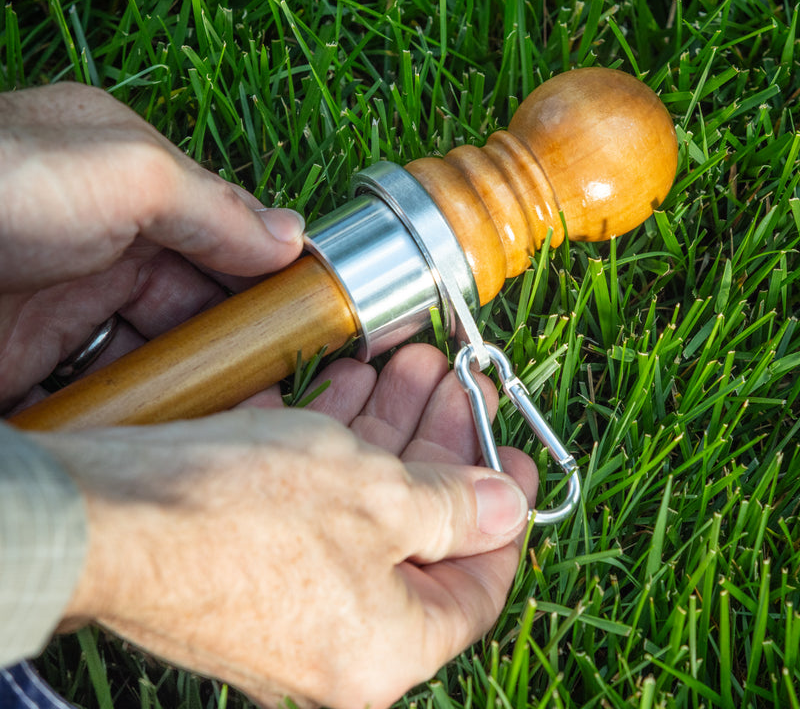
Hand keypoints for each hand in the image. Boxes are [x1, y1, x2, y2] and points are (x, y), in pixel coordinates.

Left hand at [0, 83, 303, 409]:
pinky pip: (102, 400)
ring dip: (194, 393)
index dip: (264, 281)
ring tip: (241, 429)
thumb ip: (213, 206)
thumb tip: (293, 237)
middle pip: (192, 311)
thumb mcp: (124, 172)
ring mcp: (63, 315)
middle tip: (280, 391)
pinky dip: (139, 421)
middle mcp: (102, 253)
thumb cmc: (1, 187)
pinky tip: (176, 445)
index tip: (309, 324)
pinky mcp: (27, 370)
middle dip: (236, 349)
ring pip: (153, 361)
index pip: (219, 242)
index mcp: (131, 192)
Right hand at [31, 344, 537, 708]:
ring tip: (408, 365)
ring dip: (387, 434)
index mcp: (387, 649)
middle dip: (439, 447)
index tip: (510, 456)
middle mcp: (339, 640)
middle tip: (454, 385)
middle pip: (417, 535)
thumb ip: (453, 507)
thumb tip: (506, 510)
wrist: (103, 516)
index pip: (478, 587)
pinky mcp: (250, 563)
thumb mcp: (376, 497)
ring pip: (362, 509)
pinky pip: (314, 504)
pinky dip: (335, 446)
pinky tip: (349, 386)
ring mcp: (290, 602)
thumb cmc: (242, 515)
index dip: (505, 514)